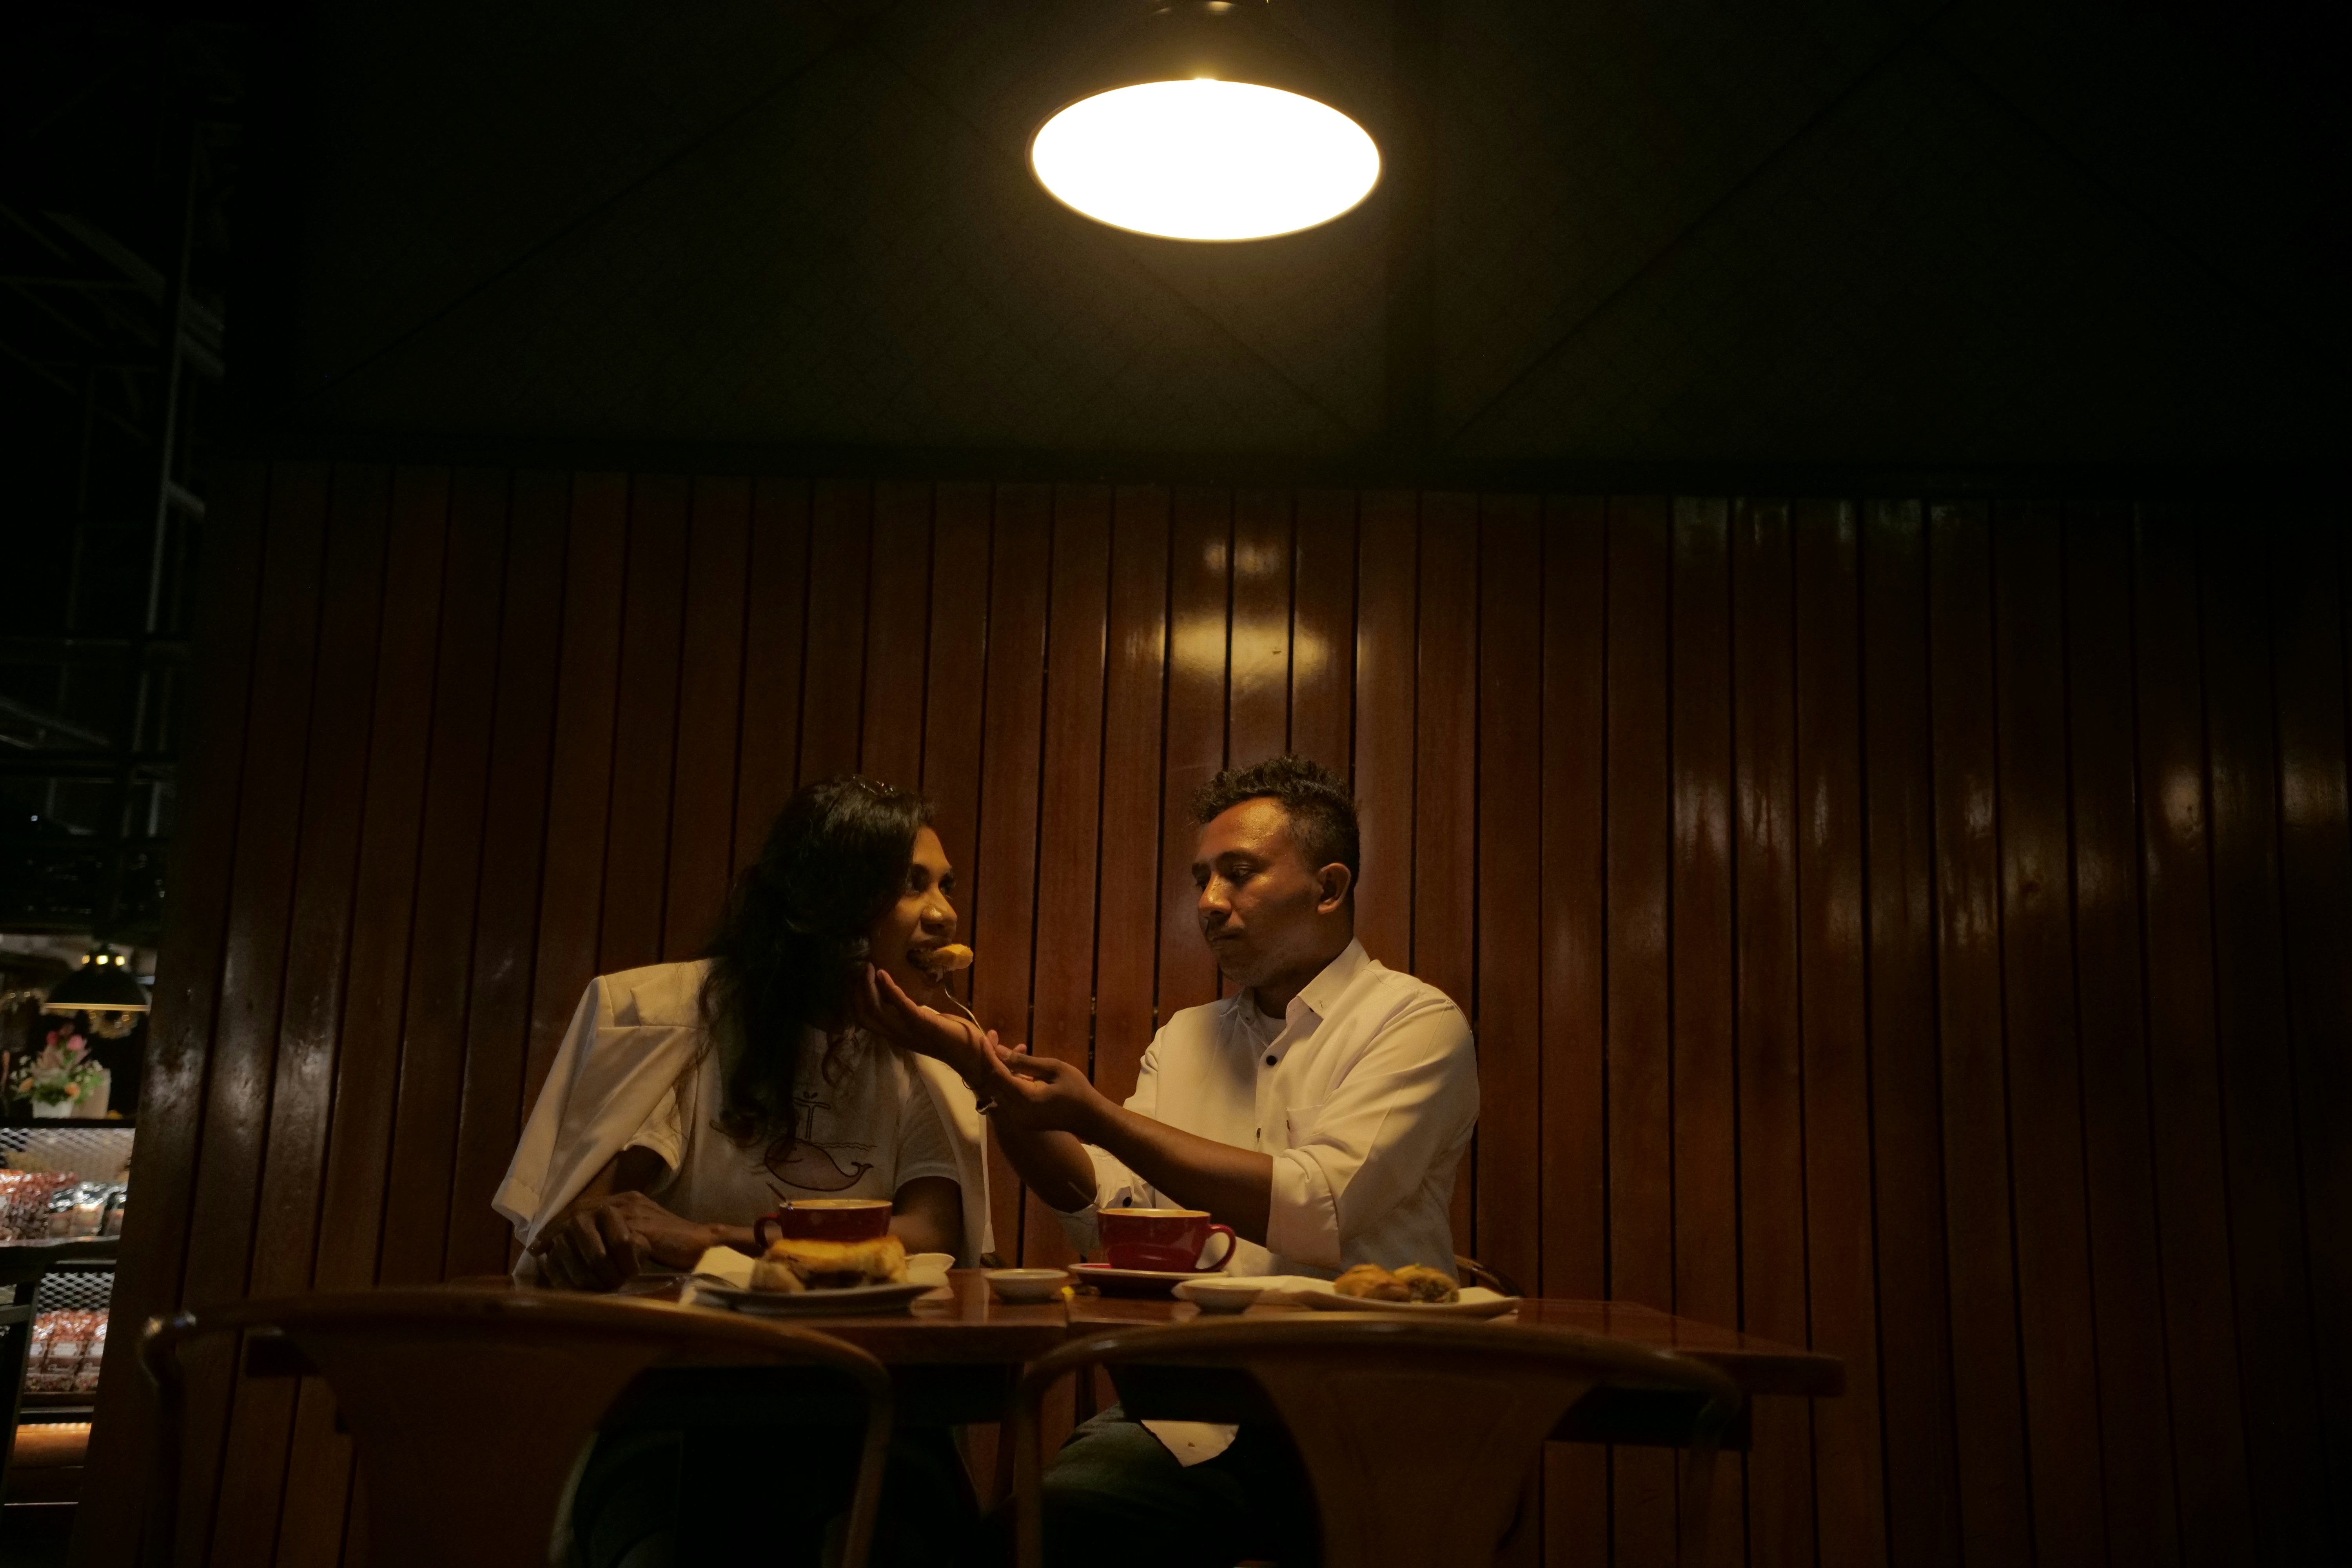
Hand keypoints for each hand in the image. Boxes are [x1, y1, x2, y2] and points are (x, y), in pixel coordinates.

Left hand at [530, 1191, 716, 1291]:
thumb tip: (574, 1249)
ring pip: (592, 1232)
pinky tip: (614, 1275)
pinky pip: (618, 1246)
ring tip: (586, 1277)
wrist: (701, 1244)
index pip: (579, 1210)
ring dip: (587, 1260)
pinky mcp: (644, 1228)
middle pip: (578, 1218)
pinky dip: (613, 1264)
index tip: (539, 1248)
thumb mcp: (633, 1235)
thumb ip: (610, 1235)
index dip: (556, 1229)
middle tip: (555, 1264)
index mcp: (620, 1202)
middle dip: (564, 1244)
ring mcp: (634, 1212)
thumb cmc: (668, 1245)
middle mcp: (624, 1202)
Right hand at [853, 964, 997, 1084]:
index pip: (867, 1021)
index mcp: (898, 1036)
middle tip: (860, 970)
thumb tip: (904, 1002)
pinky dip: (888, 987)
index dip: (857, 1001)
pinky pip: (898, 1003)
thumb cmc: (955, 1039)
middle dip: (858, 992)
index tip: (858, 981)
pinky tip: (881, 973)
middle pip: (865, 1016)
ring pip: (875, 1010)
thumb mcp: (927, 1024)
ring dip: (869, 986)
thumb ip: (913, 1015)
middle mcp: (898, 1035)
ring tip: (868, 967)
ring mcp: (908, 1031)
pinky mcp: (921, 1022)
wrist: (974, 1056)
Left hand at [976, 1045, 1110, 1135]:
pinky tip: (1017, 1067)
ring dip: (998, 1069)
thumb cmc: (1077, 1090)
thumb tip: (998, 1050)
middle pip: (992, 1083)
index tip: (984, 1037)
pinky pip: (1006, 1098)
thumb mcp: (1054, 1069)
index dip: (988, 1055)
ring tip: (1008, 1049)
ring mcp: (1017, 1119)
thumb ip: (1024, 1061)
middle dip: (990, 1059)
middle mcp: (1016, 1112)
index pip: (998, 1074)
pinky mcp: (1021, 1120)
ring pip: (997, 1090)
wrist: (1090, 1119)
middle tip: (992, 1038)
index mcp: (1026, 1099)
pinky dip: (1007, 1081)